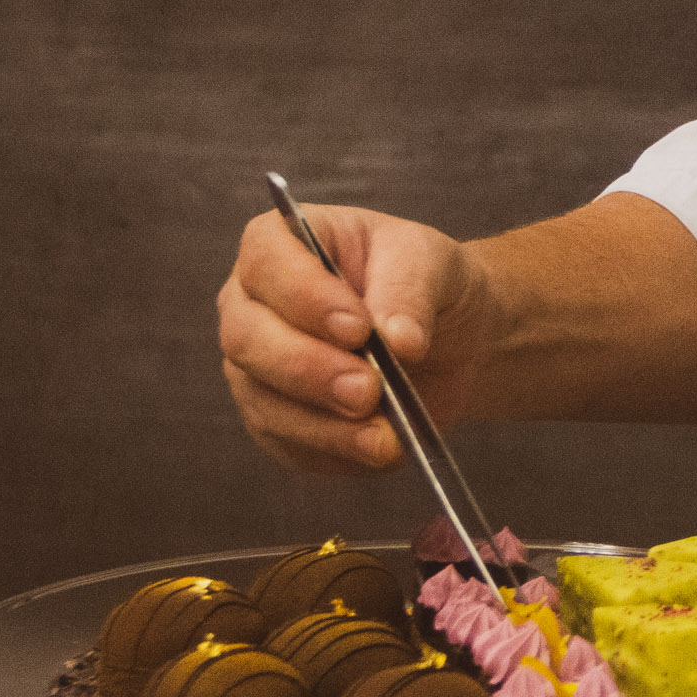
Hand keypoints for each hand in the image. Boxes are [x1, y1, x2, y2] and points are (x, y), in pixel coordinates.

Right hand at [217, 204, 490, 475]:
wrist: (449, 336)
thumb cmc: (425, 281)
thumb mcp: (429, 262)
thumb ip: (410, 290)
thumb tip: (398, 340)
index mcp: (280, 244)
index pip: (266, 263)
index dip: (304, 297)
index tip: (358, 328)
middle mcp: (252, 305)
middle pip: (247, 338)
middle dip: (308, 369)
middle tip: (368, 389)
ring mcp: (257, 366)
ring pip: (263, 400)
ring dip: (324, 425)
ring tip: (385, 436)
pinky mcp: (276, 419)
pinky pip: (288, 444)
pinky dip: (334, 452)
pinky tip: (378, 450)